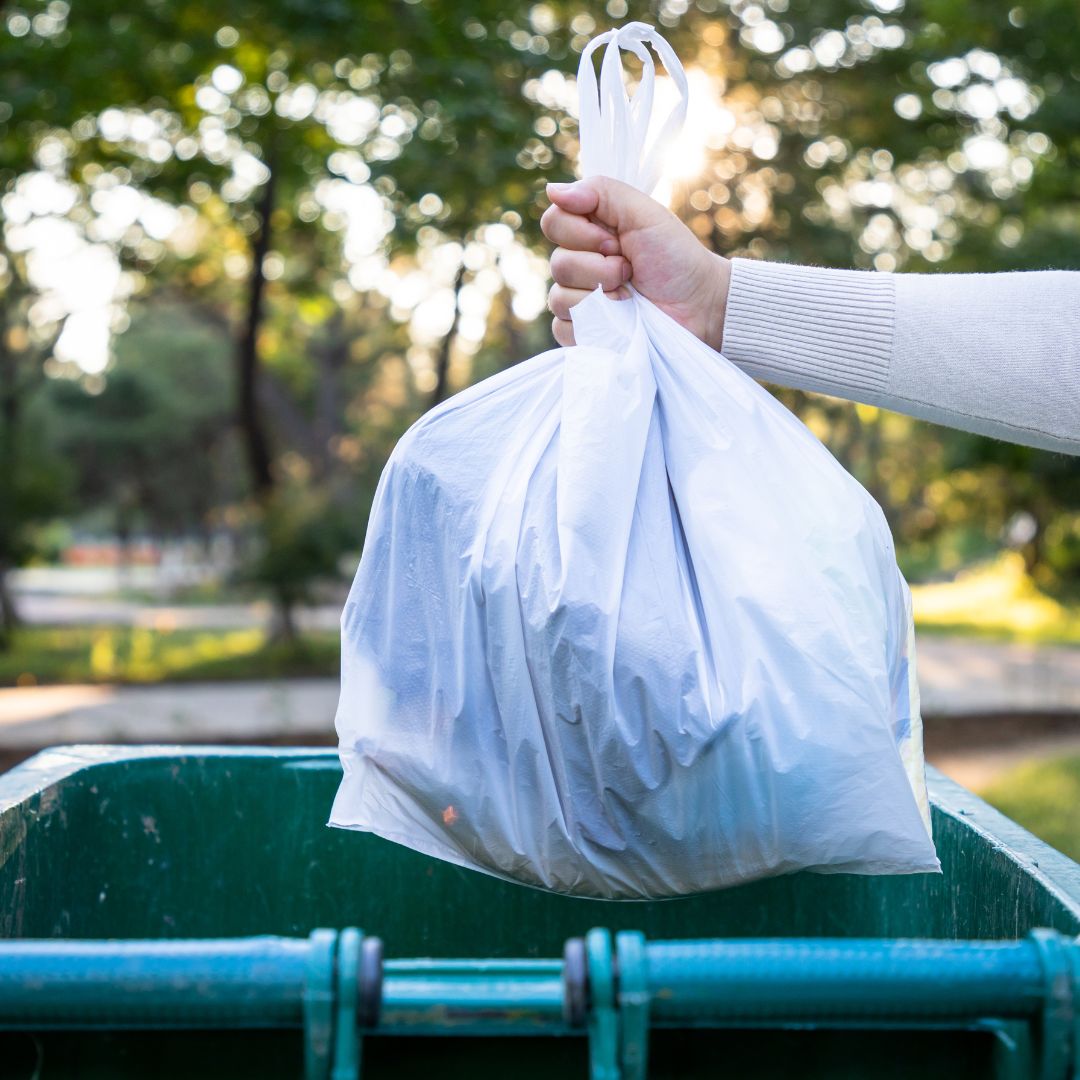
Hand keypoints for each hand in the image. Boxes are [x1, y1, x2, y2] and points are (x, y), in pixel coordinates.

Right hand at [542, 176, 731, 350]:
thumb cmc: (675, 257)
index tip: (617, 241)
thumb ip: (600, 192)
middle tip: (630, 270)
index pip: (553, 223)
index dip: (581, 234)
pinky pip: (564, 329)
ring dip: (601, 298)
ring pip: (559, 299)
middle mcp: (579, 264)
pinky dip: (592, 326)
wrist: (698, 305)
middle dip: (599, 268)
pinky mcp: (583, 333)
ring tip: (629, 296)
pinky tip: (619, 320)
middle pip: (558, 264)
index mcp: (589, 231)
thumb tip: (550, 190)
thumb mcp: (644, 213)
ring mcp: (579, 302)